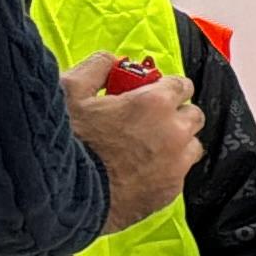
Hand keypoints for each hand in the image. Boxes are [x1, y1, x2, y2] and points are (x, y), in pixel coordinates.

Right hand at [63, 52, 202, 234]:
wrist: (62, 195)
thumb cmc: (65, 142)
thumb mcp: (70, 90)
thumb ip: (97, 67)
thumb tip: (111, 61)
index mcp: (154, 103)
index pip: (182, 85)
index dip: (167, 87)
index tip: (156, 92)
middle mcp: (173, 133)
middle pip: (193, 115)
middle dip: (176, 114)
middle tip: (151, 119)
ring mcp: (176, 165)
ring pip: (192, 146)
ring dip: (176, 142)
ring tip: (147, 146)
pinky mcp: (170, 191)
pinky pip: (179, 174)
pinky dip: (167, 169)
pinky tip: (141, 170)